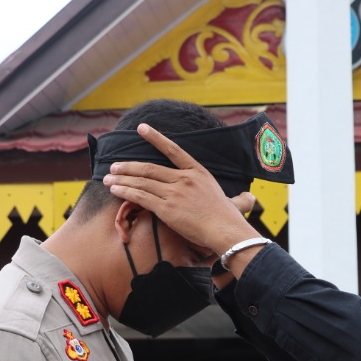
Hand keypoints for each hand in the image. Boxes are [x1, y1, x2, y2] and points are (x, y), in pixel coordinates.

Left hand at [103, 124, 262, 252]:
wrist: (226, 231)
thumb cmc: (231, 221)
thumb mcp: (236, 204)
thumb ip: (240, 200)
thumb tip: (251, 199)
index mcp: (198, 173)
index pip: (173, 150)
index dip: (156, 138)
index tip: (142, 128)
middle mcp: (183, 179)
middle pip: (150, 168)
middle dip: (129, 166)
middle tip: (114, 166)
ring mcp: (174, 192)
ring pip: (142, 182)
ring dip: (122, 179)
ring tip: (108, 178)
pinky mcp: (166, 208)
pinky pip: (141, 197)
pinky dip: (126, 192)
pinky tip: (115, 190)